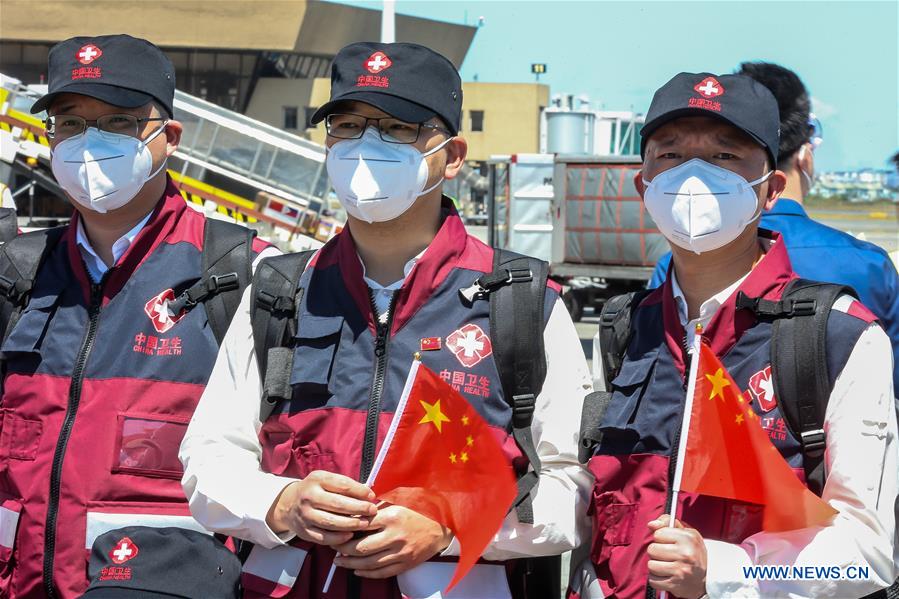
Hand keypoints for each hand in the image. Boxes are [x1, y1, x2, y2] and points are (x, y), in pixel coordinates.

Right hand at [265, 470, 376, 545]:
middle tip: (372, 511)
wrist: (290, 504)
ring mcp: (305, 514)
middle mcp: (309, 496)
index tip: (372, 496)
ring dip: (351, 524)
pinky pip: (324, 537)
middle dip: (359, 508)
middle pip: (338, 504)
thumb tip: (368, 494)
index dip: (360, 491)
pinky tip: (350, 535)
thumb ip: (345, 485)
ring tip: (365, 523)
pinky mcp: (304, 530)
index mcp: (317, 479)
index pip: (342, 485)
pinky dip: (338, 538)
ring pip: (331, 522)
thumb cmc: (317, 490)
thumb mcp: (327, 480)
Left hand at [331, 504, 452, 578]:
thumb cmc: (419, 510)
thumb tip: (355, 510)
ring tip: (340, 561)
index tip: (337, 530)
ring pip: (369, 563)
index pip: (362, 525)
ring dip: (351, 564)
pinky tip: (357, 570)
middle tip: (334, 548)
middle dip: (344, 550)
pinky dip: (367, 573)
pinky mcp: (405, 564)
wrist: (443, 527)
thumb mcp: (400, 500)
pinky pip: (382, 573)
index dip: (346, 529)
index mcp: (393, 517)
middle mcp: (395, 536)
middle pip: (362, 548)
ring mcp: (401, 553)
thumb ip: (379, 505)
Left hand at [647, 515, 706, 598]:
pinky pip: (653, 580)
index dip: (661, 538)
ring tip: (667, 566)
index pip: (658, 534)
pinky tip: (667, 576)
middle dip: (657, 553)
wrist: (707, 579)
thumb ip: (667, 523)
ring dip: (656, 567)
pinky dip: (657, 579)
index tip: (669, 543)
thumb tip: (651, 524)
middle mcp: (685, 554)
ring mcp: (680, 570)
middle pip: (652, 549)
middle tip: (669, 556)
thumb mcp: (686, 533)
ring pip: (651, 565)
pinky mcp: (675, 584)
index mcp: (688, 538)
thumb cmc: (692, 553)